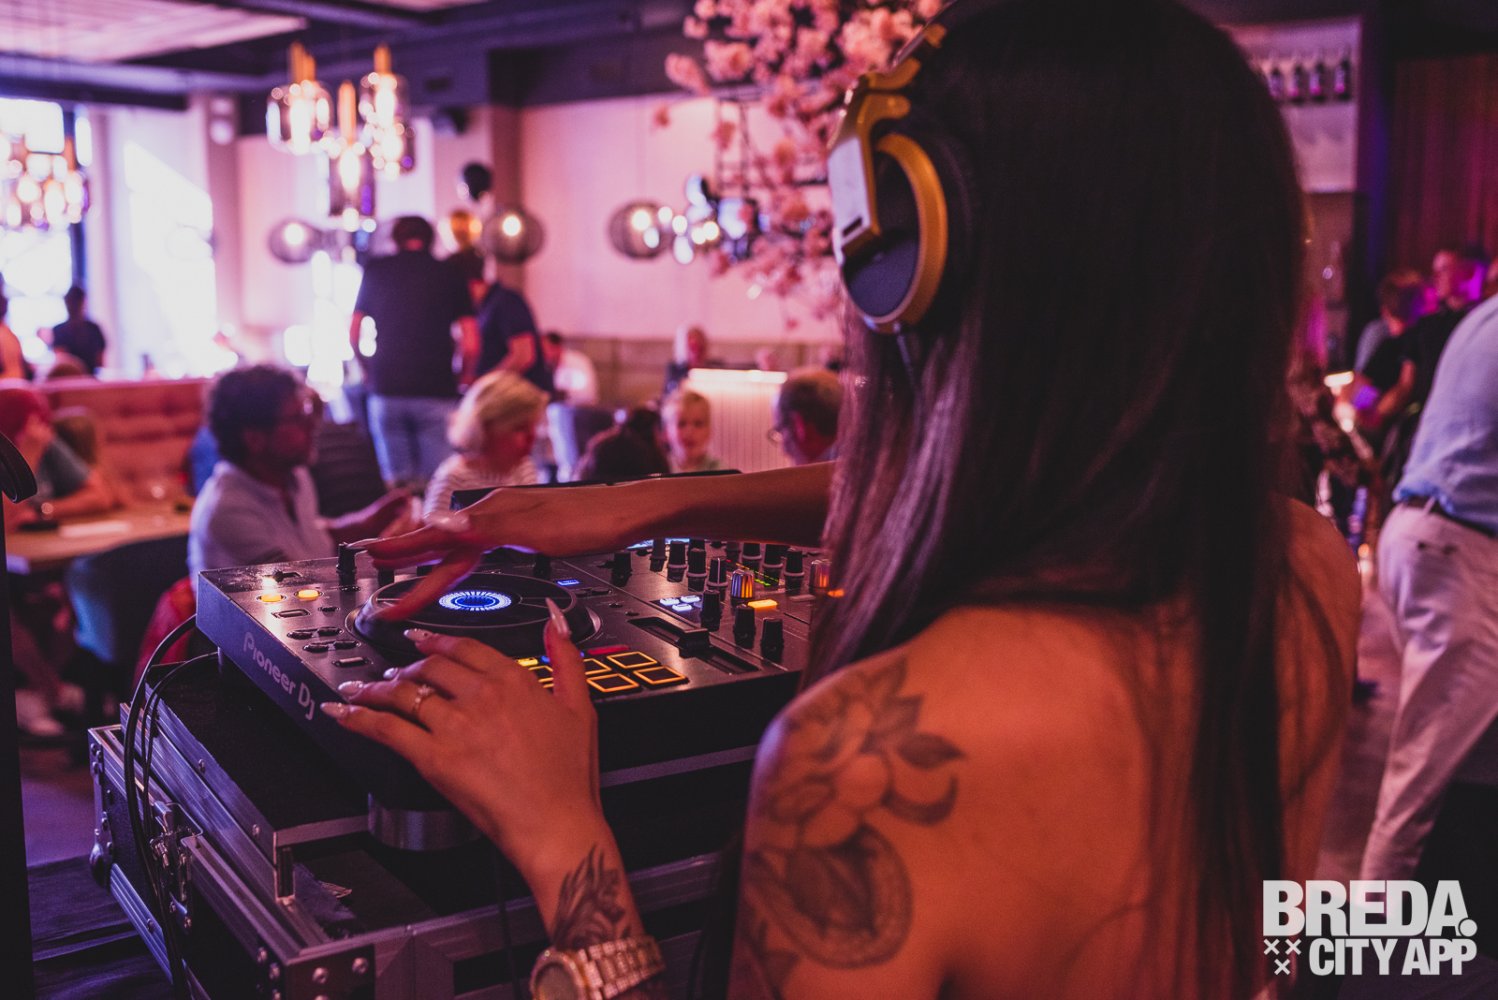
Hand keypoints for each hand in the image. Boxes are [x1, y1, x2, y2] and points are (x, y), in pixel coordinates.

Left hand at [324, 616, 607, 880]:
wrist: (555, 823)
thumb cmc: (569, 777)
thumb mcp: (580, 707)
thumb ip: (566, 659)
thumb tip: (552, 623)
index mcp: (514, 680)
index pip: (465, 649)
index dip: (437, 642)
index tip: (422, 640)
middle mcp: (480, 695)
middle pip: (430, 668)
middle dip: (406, 667)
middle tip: (392, 672)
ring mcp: (454, 725)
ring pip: (404, 694)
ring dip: (376, 688)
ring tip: (360, 689)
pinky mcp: (433, 757)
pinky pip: (387, 729)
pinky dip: (359, 717)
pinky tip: (343, 711)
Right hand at [362, 483, 645, 617]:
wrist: (635, 514)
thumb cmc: (595, 518)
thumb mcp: (538, 529)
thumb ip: (487, 529)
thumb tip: (440, 525)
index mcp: (493, 514)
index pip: (436, 536)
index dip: (403, 550)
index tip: (370, 559)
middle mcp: (498, 516)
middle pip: (444, 546)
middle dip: (408, 564)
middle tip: (378, 583)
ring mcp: (513, 524)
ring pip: (461, 549)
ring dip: (432, 565)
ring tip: (407, 580)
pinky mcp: (529, 534)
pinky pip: (481, 551)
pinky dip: (461, 561)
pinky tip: (460, 565)